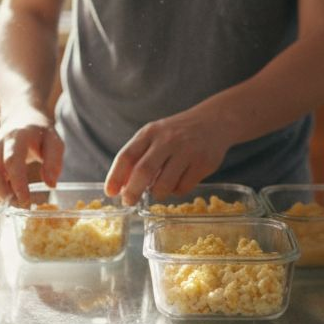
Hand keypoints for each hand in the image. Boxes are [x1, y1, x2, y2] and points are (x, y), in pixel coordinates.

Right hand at [0, 120, 63, 205]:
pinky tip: (4, 196)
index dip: (18, 184)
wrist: (22, 117)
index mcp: (17, 136)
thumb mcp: (54, 142)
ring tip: (13, 203)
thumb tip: (51, 185)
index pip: (12, 161)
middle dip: (3, 193)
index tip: (26, 201)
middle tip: (19, 207)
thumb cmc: (40, 133)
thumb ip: (54, 162)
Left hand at [105, 111, 232, 204]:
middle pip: (143, 171)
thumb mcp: (155, 135)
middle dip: (132, 191)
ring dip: (157, 193)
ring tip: (158, 190)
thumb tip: (120, 185)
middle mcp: (168, 140)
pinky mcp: (203, 163)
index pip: (127, 156)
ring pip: (164, 185)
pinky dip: (176, 191)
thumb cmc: (176, 133)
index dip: (116, 176)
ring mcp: (187, 151)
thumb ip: (137, 156)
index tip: (110, 192)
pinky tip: (178, 182)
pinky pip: (183, 188)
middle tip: (129, 202)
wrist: (214, 121)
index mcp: (150, 132)